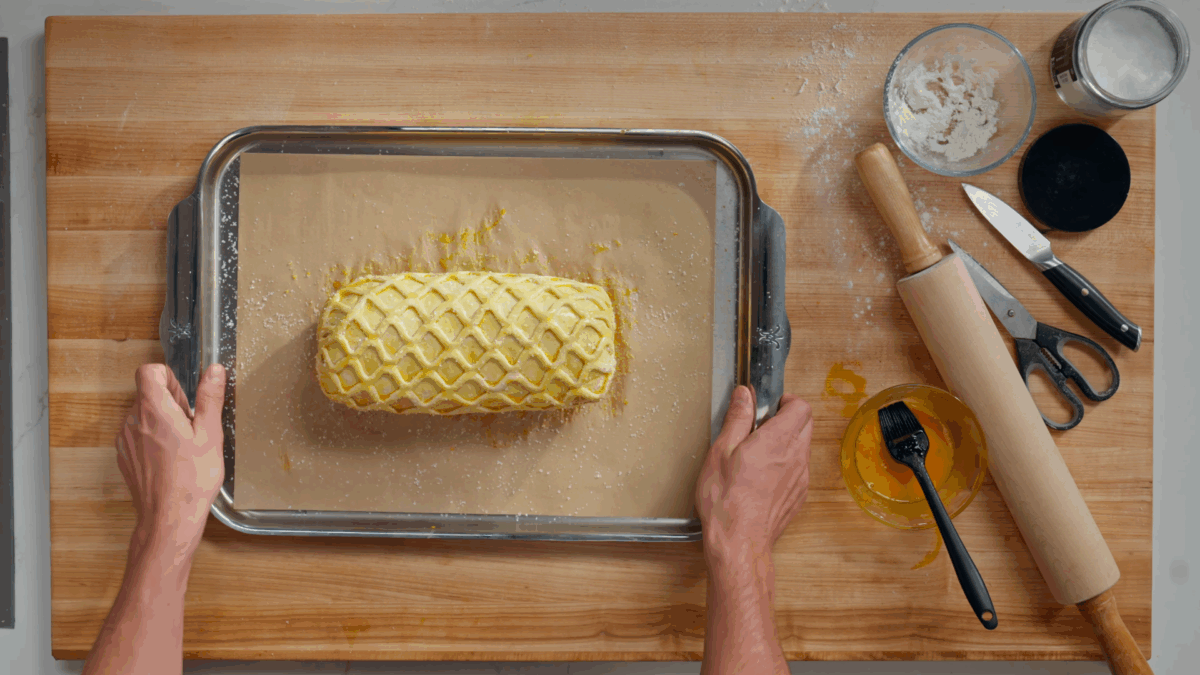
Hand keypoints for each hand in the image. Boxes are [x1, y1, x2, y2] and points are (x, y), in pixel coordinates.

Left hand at [115, 363, 225, 564]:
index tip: (185, 397)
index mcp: (154, 409)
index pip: (149, 371)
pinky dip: (152, 439)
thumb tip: (214, 370)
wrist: (170, 518)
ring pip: (142, 415)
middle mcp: (132, 421)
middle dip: (170, 402)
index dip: (168, 378)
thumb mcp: (210, 434)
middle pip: (147, 394)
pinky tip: (171, 459)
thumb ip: (209, 398)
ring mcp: (125, 440)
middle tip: (191, 427)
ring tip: (182, 446)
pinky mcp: (124, 457)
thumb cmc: (192, 478)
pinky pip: (137, 435)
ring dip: (161, 421)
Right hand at [696, 386, 812, 558]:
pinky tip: (762, 477)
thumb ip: (737, 419)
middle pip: (807, 424)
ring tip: (758, 454)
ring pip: (803, 448)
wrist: (739, 542)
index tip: (767, 407)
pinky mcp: (799, 496)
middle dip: (788, 418)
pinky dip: (786, 465)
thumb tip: (744, 395)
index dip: (785, 401)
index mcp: (778, 440)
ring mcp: (801, 478)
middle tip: (761, 427)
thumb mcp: (721, 451)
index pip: (801, 406)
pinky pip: (799, 470)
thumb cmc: (726, 499)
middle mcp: (797, 457)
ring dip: (787, 442)